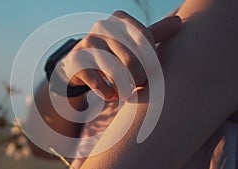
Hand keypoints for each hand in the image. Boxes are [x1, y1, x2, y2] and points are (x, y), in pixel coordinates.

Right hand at [55, 11, 180, 100]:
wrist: (78, 65)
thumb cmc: (113, 53)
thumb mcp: (132, 43)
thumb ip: (154, 34)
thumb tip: (179, 22)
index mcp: (119, 19)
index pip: (145, 39)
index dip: (151, 60)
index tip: (151, 71)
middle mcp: (102, 26)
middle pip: (131, 58)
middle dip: (139, 78)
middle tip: (139, 86)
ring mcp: (87, 43)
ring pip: (115, 72)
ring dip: (124, 88)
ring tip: (127, 92)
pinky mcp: (77, 62)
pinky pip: (99, 83)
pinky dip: (108, 93)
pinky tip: (110, 95)